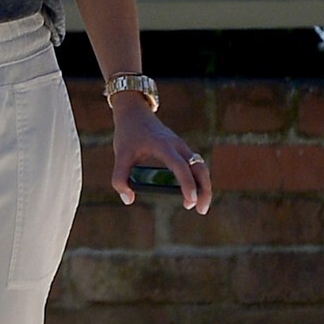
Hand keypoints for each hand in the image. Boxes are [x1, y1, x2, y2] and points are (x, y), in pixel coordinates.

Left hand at [110, 97, 209, 212]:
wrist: (134, 113)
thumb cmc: (128, 134)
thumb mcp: (120, 155)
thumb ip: (120, 178)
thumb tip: (128, 199)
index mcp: (163, 145)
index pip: (180, 166)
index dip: (186, 184)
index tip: (190, 200)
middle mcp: (178, 146)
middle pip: (199, 168)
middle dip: (204, 189)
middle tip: (200, 210)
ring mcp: (182, 147)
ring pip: (201, 167)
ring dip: (204, 186)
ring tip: (199, 206)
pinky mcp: (182, 149)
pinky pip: (196, 166)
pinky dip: (199, 179)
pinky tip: (194, 193)